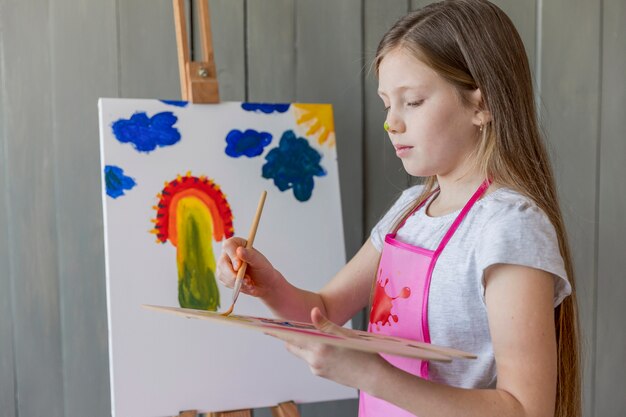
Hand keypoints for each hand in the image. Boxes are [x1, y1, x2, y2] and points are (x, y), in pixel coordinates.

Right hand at [216, 236, 281, 298]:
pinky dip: (236, 285)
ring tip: (249, 283)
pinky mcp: (223, 275)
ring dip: (237, 281)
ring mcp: (223, 264)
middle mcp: (227, 253)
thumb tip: (239, 250)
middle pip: (222, 262)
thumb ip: (249, 255)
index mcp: (237, 243)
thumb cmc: (262, 269)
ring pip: (223, 274)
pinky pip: (225, 281)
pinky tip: (245, 285)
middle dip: (234, 274)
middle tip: (247, 280)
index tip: (239, 267)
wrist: (264, 283)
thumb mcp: (259, 261)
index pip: (228, 245)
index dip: (232, 256)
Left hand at [271, 307, 385, 389]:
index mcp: (320, 346)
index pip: (292, 337)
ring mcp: (316, 368)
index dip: (280, 332)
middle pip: (294, 346)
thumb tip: (313, 311)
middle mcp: (314, 359)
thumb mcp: (345, 335)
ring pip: (303, 352)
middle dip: (292, 337)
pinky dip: (313, 352)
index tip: (267, 327)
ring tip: (318, 336)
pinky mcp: (320, 373)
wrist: (373, 377)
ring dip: (305, 344)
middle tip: (292, 327)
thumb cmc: (363, 354)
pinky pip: (310, 360)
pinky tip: (327, 349)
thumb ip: (326, 323)